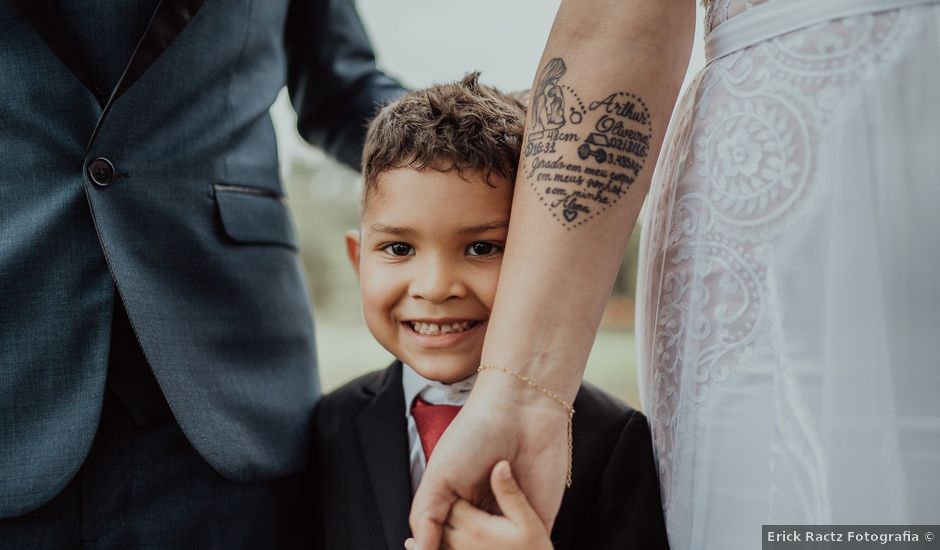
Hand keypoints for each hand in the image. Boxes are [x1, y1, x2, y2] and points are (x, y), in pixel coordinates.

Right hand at [408, 375, 567, 548]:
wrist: (519, 410)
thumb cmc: (475, 433)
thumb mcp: (438, 476)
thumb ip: (425, 517)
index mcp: (455, 505)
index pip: (442, 542)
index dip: (436, 547)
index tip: (433, 545)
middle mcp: (482, 515)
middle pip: (468, 549)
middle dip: (463, 547)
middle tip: (464, 522)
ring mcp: (510, 519)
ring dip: (490, 549)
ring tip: (485, 523)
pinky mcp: (539, 520)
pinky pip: (531, 547)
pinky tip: (507, 541)